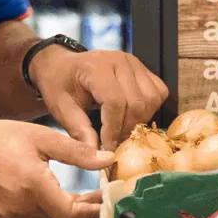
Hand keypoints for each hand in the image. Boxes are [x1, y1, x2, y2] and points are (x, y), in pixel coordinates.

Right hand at [0, 118, 112, 217]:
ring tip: (81, 197)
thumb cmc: (2, 139)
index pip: (73, 214)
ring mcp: (11, 217)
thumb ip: (78, 152)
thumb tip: (108, 160)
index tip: (107, 200)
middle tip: (98, 196)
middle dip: (85, 212)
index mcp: (34, 186)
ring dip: (68, 214)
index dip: (94, 210)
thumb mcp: (43, 138)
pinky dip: (49, 214)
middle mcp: (22, 208)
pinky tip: (54, 199)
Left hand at [31, 49, 168, 152]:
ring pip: (151, 99)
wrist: (61, 66)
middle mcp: (119, 60)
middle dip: (127, 128)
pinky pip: (158, 92)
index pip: (115, 102)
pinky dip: (149, 109)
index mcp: (96, 67)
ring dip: (139, 120)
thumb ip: (79, 131)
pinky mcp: (142, 69)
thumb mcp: (61, 108)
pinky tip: (131, 116)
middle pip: (137, 103)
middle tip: (114, 143)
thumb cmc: (59, 85)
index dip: (114, 129)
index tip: (107, 147)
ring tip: (121, 130)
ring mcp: (133, 62)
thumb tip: (97, 156)